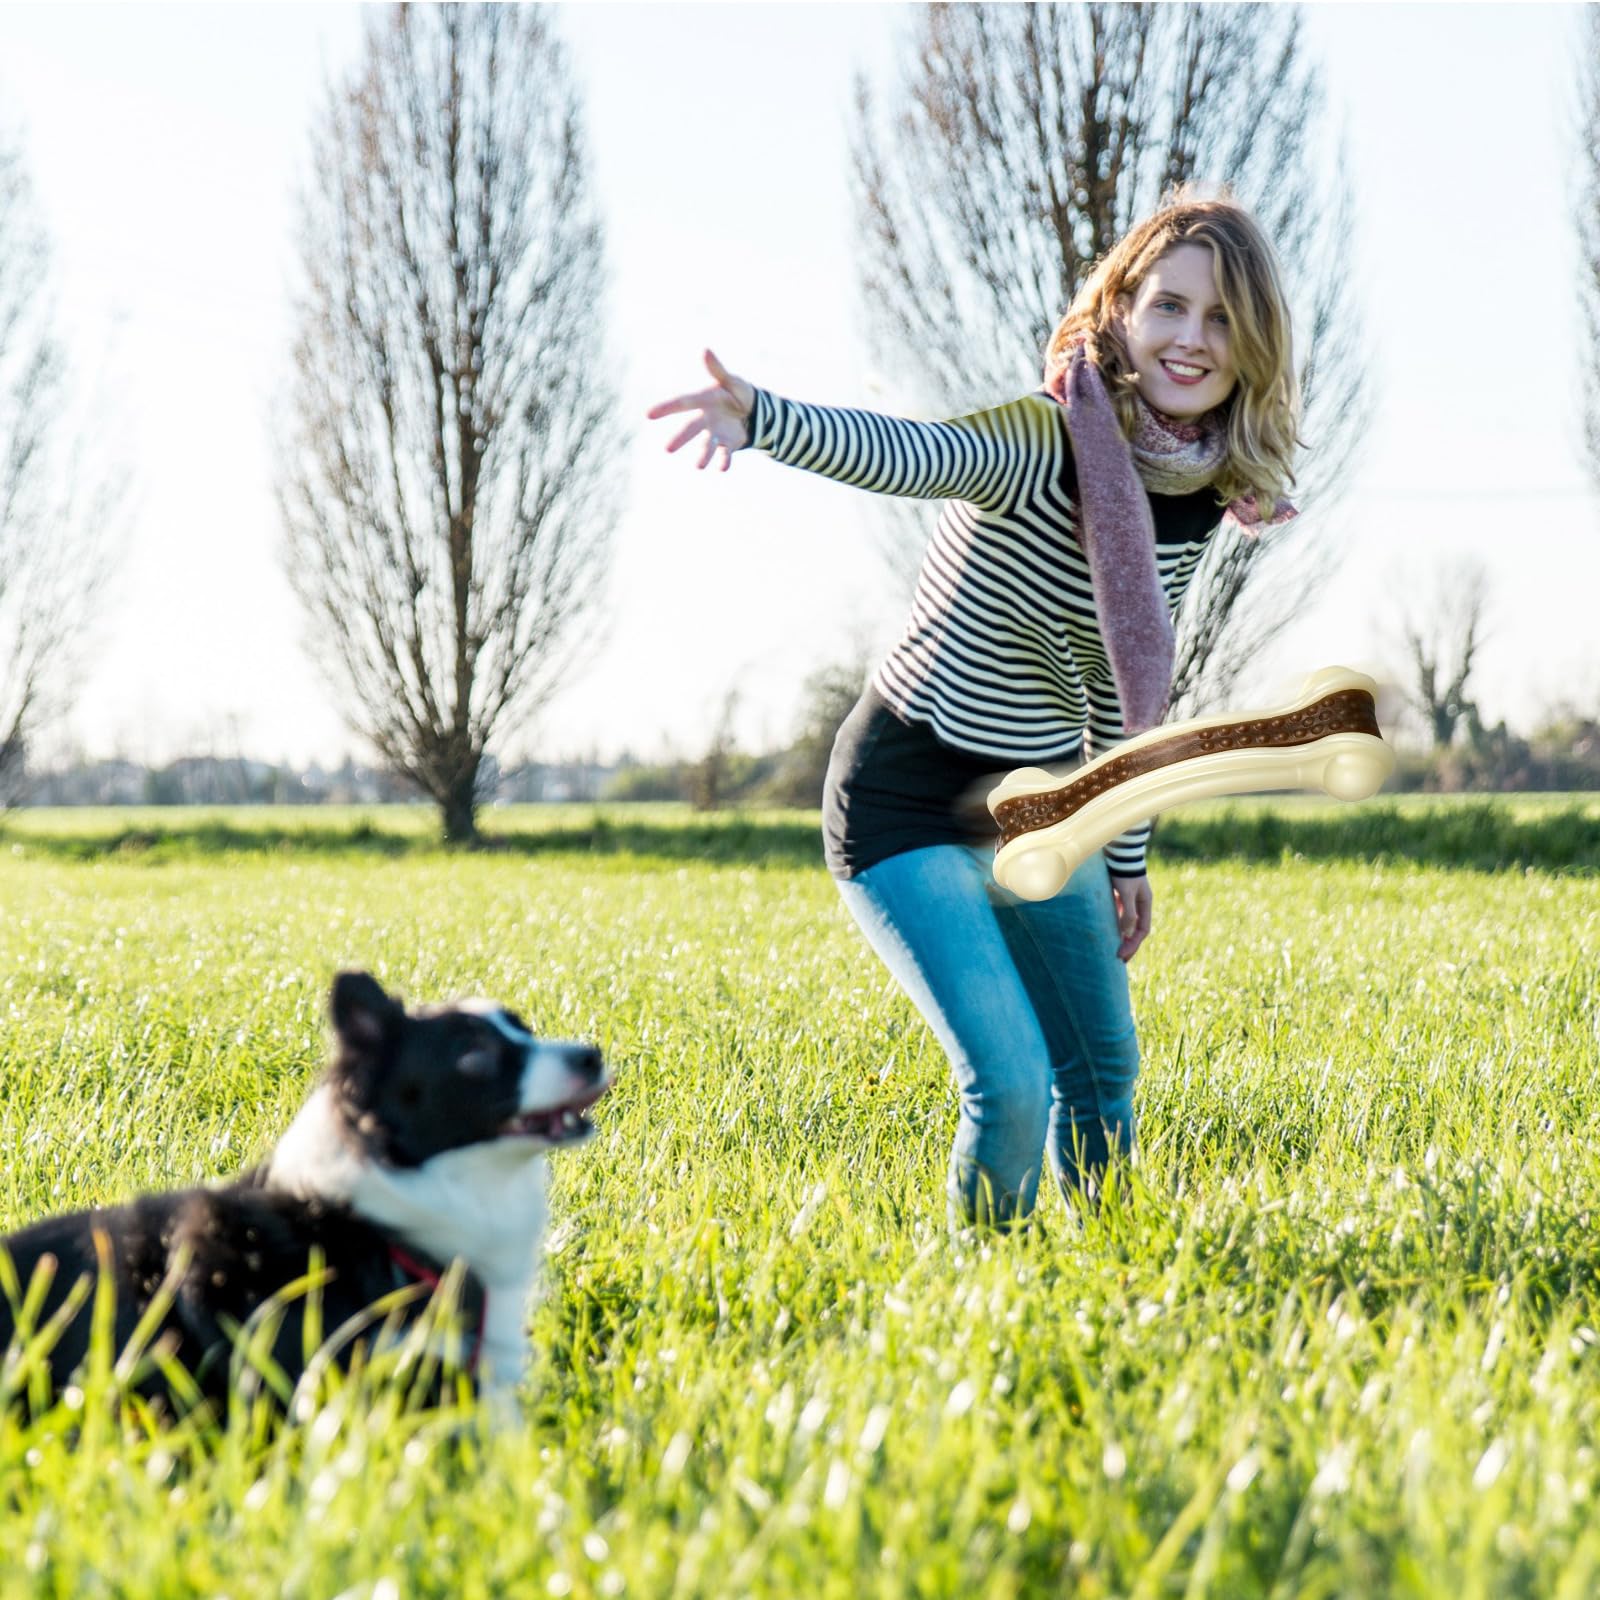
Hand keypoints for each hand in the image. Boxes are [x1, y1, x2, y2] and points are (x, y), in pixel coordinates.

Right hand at [646, 349, 755, 471]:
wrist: (754, 411)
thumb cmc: (738, 393)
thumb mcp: (730, 380)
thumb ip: (718, 369)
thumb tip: (705, 350)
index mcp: (704, 401)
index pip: (683, 403)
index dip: (666, 408)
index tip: (649, 414)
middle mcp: (705, 419)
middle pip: (691, 428)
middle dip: (680, 438)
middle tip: (667, 449)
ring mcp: (716, 433)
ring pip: (707, 445)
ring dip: (703, 455)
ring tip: (698, 466)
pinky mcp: (728, 445)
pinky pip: (725, 454)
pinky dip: (724, 461)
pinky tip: (722, 469)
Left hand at [1110, 873, 1152, 962]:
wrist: (1119, 852)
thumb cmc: (1124, 872)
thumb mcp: (1127, 893)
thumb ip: (1128, 912)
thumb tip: (1127, 934)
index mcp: (1145, 904)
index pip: (1142, 931)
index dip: (1133, 945)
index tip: (1121, 955)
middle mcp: (1139, 903)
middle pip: (1136, 930)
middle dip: (1129, 945)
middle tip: (1119, 959)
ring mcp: (1130, 899)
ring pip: (1127, 923)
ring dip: (1121, 936)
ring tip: (1113, 948)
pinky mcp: (1119, 895)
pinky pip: (1118, 914)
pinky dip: (1114, 923)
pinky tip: (1106, 930)